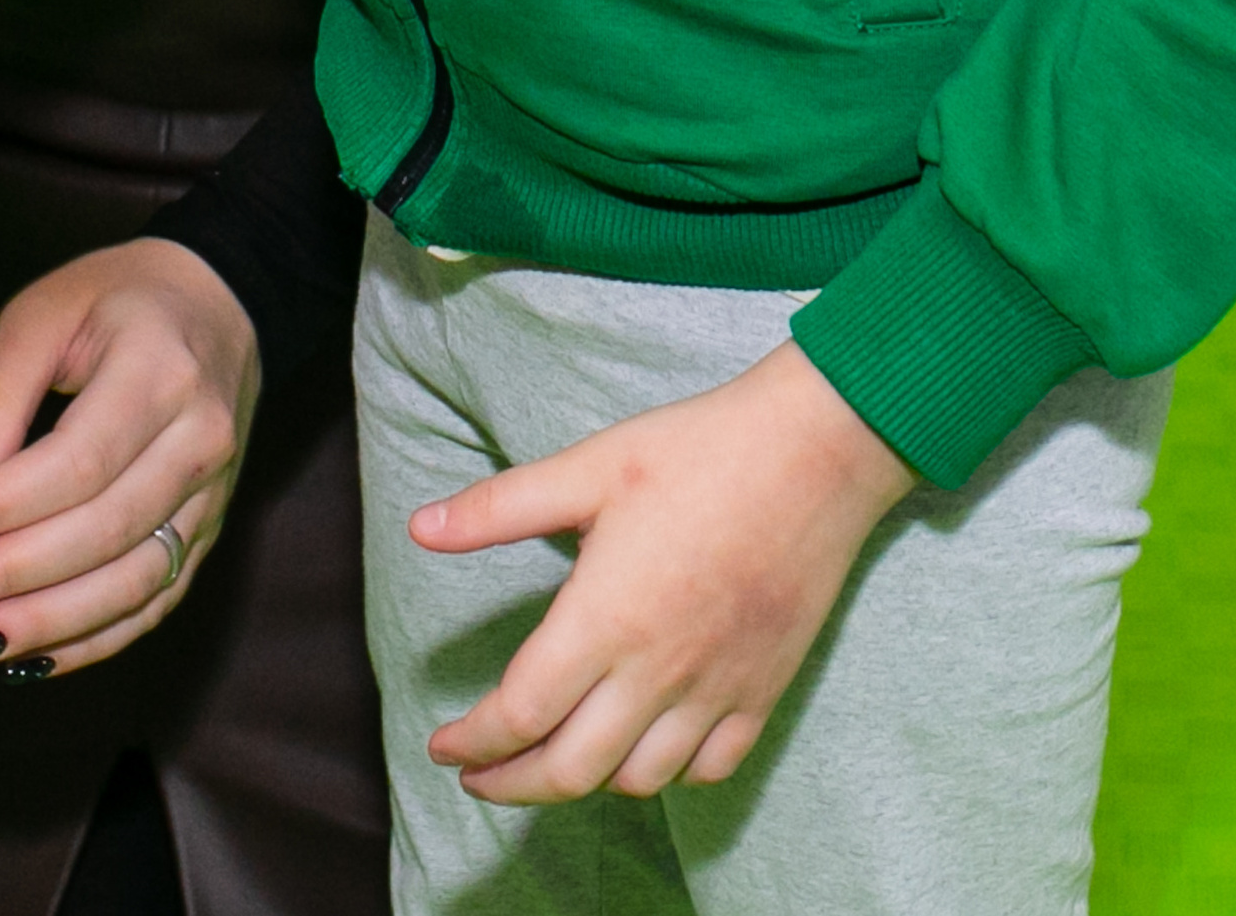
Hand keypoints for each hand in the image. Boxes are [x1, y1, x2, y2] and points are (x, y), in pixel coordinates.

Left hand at [0, 240, 261, 677]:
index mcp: (160, 369)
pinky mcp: (210, 532)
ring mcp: (214, 494)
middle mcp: (200, 438)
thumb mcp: (43, 313)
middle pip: (103, 530)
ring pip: (132, 582)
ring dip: (45, 623)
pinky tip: (29, 656)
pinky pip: (155, 603)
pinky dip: (91, 640)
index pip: (76, 462)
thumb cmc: (115, 301)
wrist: (219, 304)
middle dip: (10, 575)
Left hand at [414, 341, 913, 801]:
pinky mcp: (763, 691)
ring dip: (586, 782)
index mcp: (604, 618)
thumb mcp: (589, 465)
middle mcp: (657, 671)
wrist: (815, 453)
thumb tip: (420, 527)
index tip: (443, 747)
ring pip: (638, 780)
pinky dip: (668, 775)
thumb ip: (499, 507)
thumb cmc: (696, 450)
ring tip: (556, 758)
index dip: (473, 743)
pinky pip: (709, 768)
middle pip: (570, 770)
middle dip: (512, 784)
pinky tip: (644, 750)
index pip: (520, 713)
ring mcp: (716, 689)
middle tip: (480, 776)